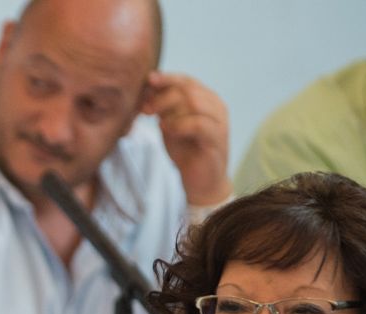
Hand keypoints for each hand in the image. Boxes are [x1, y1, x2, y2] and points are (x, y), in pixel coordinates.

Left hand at [142, 71, 231, 205]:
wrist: (200, 182)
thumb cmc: (185, 152)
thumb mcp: (169, 125)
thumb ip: (162, 108)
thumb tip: (147, 88)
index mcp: (206, 99)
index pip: (186, 80)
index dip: (167, 78)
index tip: (148, 80)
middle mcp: (216, 107)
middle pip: (189, 89)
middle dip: (163, 96)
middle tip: (146, 108)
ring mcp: (220, 122)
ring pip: (195, 102)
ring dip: (170, 109)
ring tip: (156, 121)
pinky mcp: (218, 139)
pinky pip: (198, 124)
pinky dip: (178, 124)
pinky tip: (166, 129)